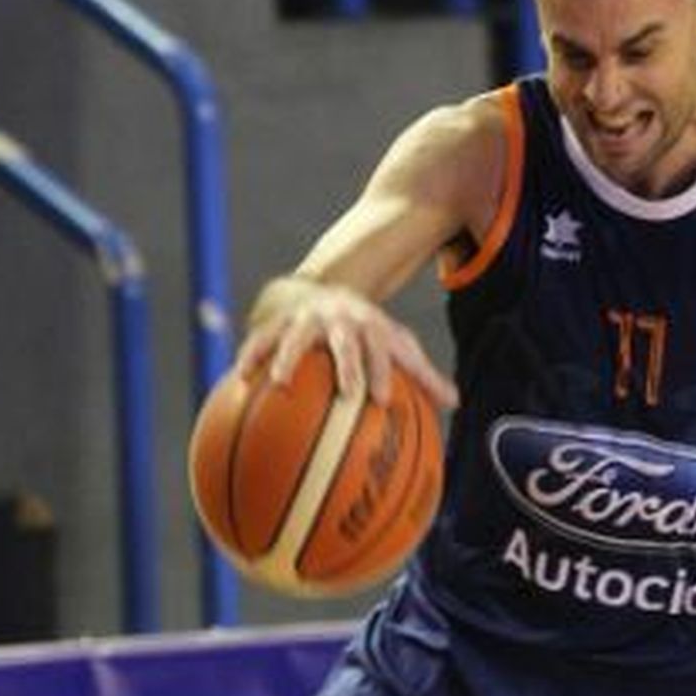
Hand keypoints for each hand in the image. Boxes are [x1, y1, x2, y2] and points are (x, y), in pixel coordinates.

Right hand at [235, 282, 458, 408]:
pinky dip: (250, 357)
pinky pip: (259, 340)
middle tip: (347, 394)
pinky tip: (239, 380)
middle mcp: (340, 321)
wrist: (325, 292)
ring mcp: (307, 320)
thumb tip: (455, 404)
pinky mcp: (277, 322)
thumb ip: (423, 375)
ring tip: (278, 384)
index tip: (381, 401)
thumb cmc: (368, 333)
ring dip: (286, 358)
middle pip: (345, 342)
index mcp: (371, 328)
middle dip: (347, 366)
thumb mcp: (396, 345)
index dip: (381, 372)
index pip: (381, 350)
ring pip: (295, 338)